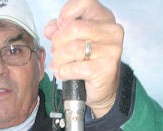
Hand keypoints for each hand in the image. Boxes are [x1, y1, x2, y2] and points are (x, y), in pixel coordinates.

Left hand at [44, 0, 123, 117]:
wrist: (103, 90)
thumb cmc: (89, 63)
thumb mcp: (76, 41)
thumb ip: (62, 30)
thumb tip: (50, 29)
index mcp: (105, 18)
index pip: (83, 2)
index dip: (65, 15)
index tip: (59, 29)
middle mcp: (111, 31)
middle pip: (73, 28)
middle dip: (58, 42)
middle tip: (56, 53)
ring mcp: (111, 50)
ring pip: (72, 48)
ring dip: (59, 59)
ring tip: (58, 65)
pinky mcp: (105, 69)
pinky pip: (75, 68)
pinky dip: (63, 72)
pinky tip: (63, 74)